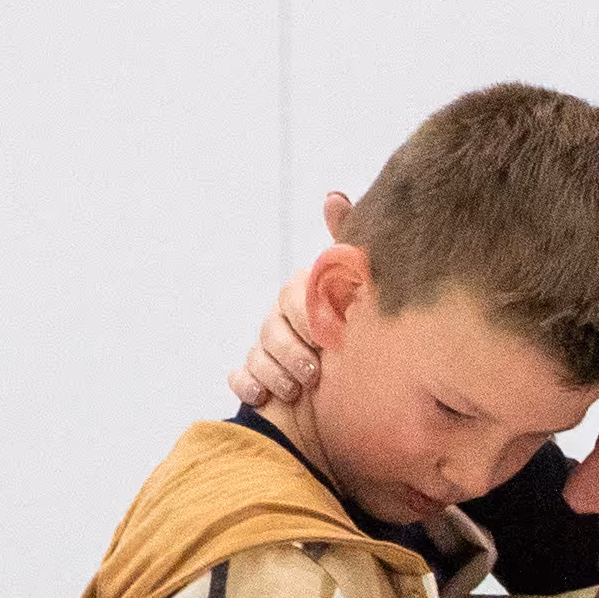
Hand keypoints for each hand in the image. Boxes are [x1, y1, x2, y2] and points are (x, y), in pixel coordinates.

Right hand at [226, 193, 353, 408]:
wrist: (356, 400)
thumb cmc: (359, 343)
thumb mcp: (359, 296)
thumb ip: (347, 250)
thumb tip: (332, 197)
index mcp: (305, 298)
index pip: (294, 295)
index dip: (307, 316)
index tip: (324, 336)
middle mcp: (283, 321)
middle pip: (271, 327)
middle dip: (290, 351)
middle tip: (314, 371)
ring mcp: (266, 351)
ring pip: (256, 354)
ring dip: (274, 372)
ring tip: (296, 389)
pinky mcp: (256, 380)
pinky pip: (239, 377)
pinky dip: (247, 385)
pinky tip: (262, 397)